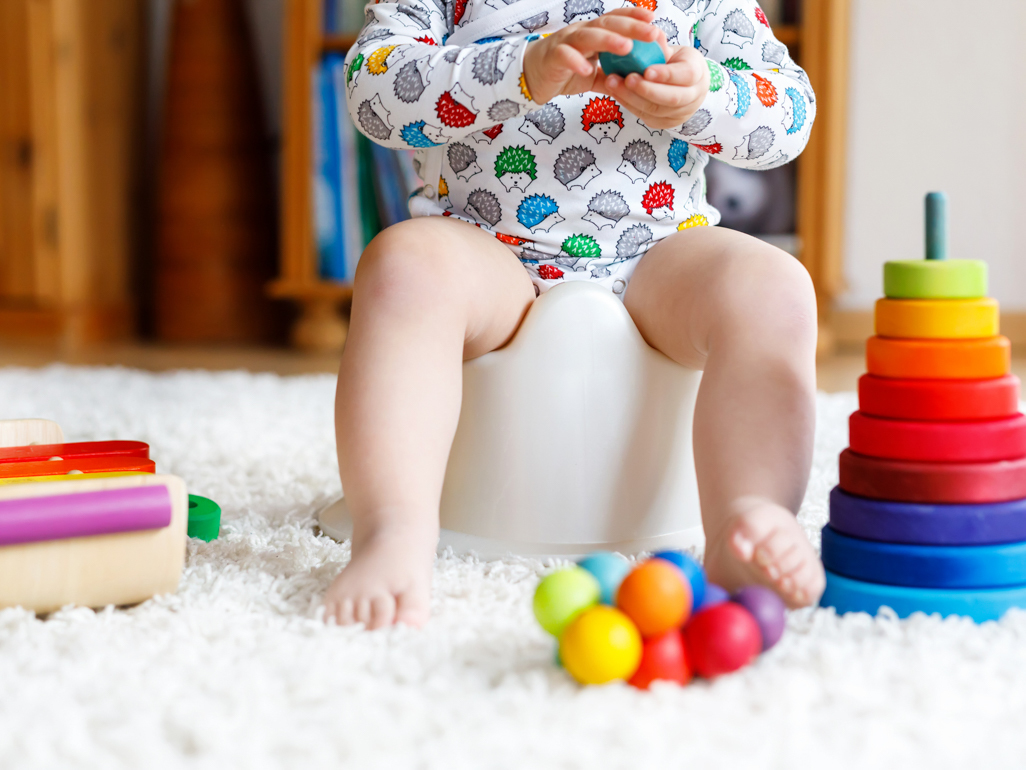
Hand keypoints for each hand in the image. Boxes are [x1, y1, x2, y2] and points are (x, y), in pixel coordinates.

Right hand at [522, 7, 662, 104]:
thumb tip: (634, 81)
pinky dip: (576, 61)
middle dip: (631, 27)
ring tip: (627, 47)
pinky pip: (565, 56)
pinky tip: (588, 69)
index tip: (653, 20)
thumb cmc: (563, 72)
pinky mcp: (553, 57)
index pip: (615, 20)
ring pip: (588, 36)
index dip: (633, 18)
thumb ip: (611, 76)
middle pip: (607, 25)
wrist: (531, 77)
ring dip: (608, 40)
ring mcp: (566, 42)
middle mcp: (581, 33)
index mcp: (592, 34)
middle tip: (652, 33)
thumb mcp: (592, 75)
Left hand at [595, 44, 709, 129]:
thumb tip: (647, 35)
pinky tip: (615, 92)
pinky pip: (644, 116)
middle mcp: (693, 97)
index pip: (687, 75)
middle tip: (626, 78)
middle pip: (672, 98)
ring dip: (631, 97)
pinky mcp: (664, 123)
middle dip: (646, 89)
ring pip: (655, 110)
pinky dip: (628, 104)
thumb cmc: (677, 63)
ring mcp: (680, 114)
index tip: (646, 70)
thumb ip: (661, 46)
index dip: (666, 75)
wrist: (684, 86)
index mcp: (698, 73)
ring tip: (612, 83)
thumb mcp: (674, 51)